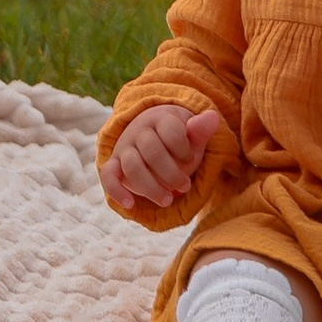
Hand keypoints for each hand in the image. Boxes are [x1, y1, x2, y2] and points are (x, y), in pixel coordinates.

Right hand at [103, 102, 221, 212]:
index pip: (171, 132)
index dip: (183, 150)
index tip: (190, 158)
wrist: (154, 142)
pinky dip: (116, 190)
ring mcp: (125, 148)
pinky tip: (130, 204)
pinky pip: (108, 175)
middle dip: (171, 173)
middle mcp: (139, 130)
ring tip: (168, 200)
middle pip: (151, 150)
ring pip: (132, 165)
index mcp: (160, 119)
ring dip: (151, 186)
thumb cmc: (178, 144)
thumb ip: (200, 130)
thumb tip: (213, 117)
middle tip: (185, 186)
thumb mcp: (192, 138)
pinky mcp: (115, 165)